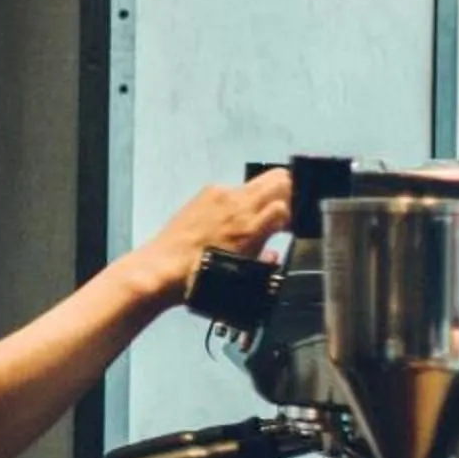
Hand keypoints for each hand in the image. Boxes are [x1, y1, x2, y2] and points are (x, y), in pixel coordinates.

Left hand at [127, 169, 291, 308]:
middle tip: (284, 213)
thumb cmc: (201, 279)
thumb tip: (274, 251)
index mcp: (251, 224)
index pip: (289, 201)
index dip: (297, 213)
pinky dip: (240, 200)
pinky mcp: (205, 193)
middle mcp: (239, 202)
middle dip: (289, 192)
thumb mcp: (243, 275)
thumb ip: (266, 259)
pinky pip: (233, 190)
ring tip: (256, 218)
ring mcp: (221, 193)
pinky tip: (230, 220)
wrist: (162, 268)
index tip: (293, 226)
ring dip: (264, 196)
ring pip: (257, 182)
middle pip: (280, 178)